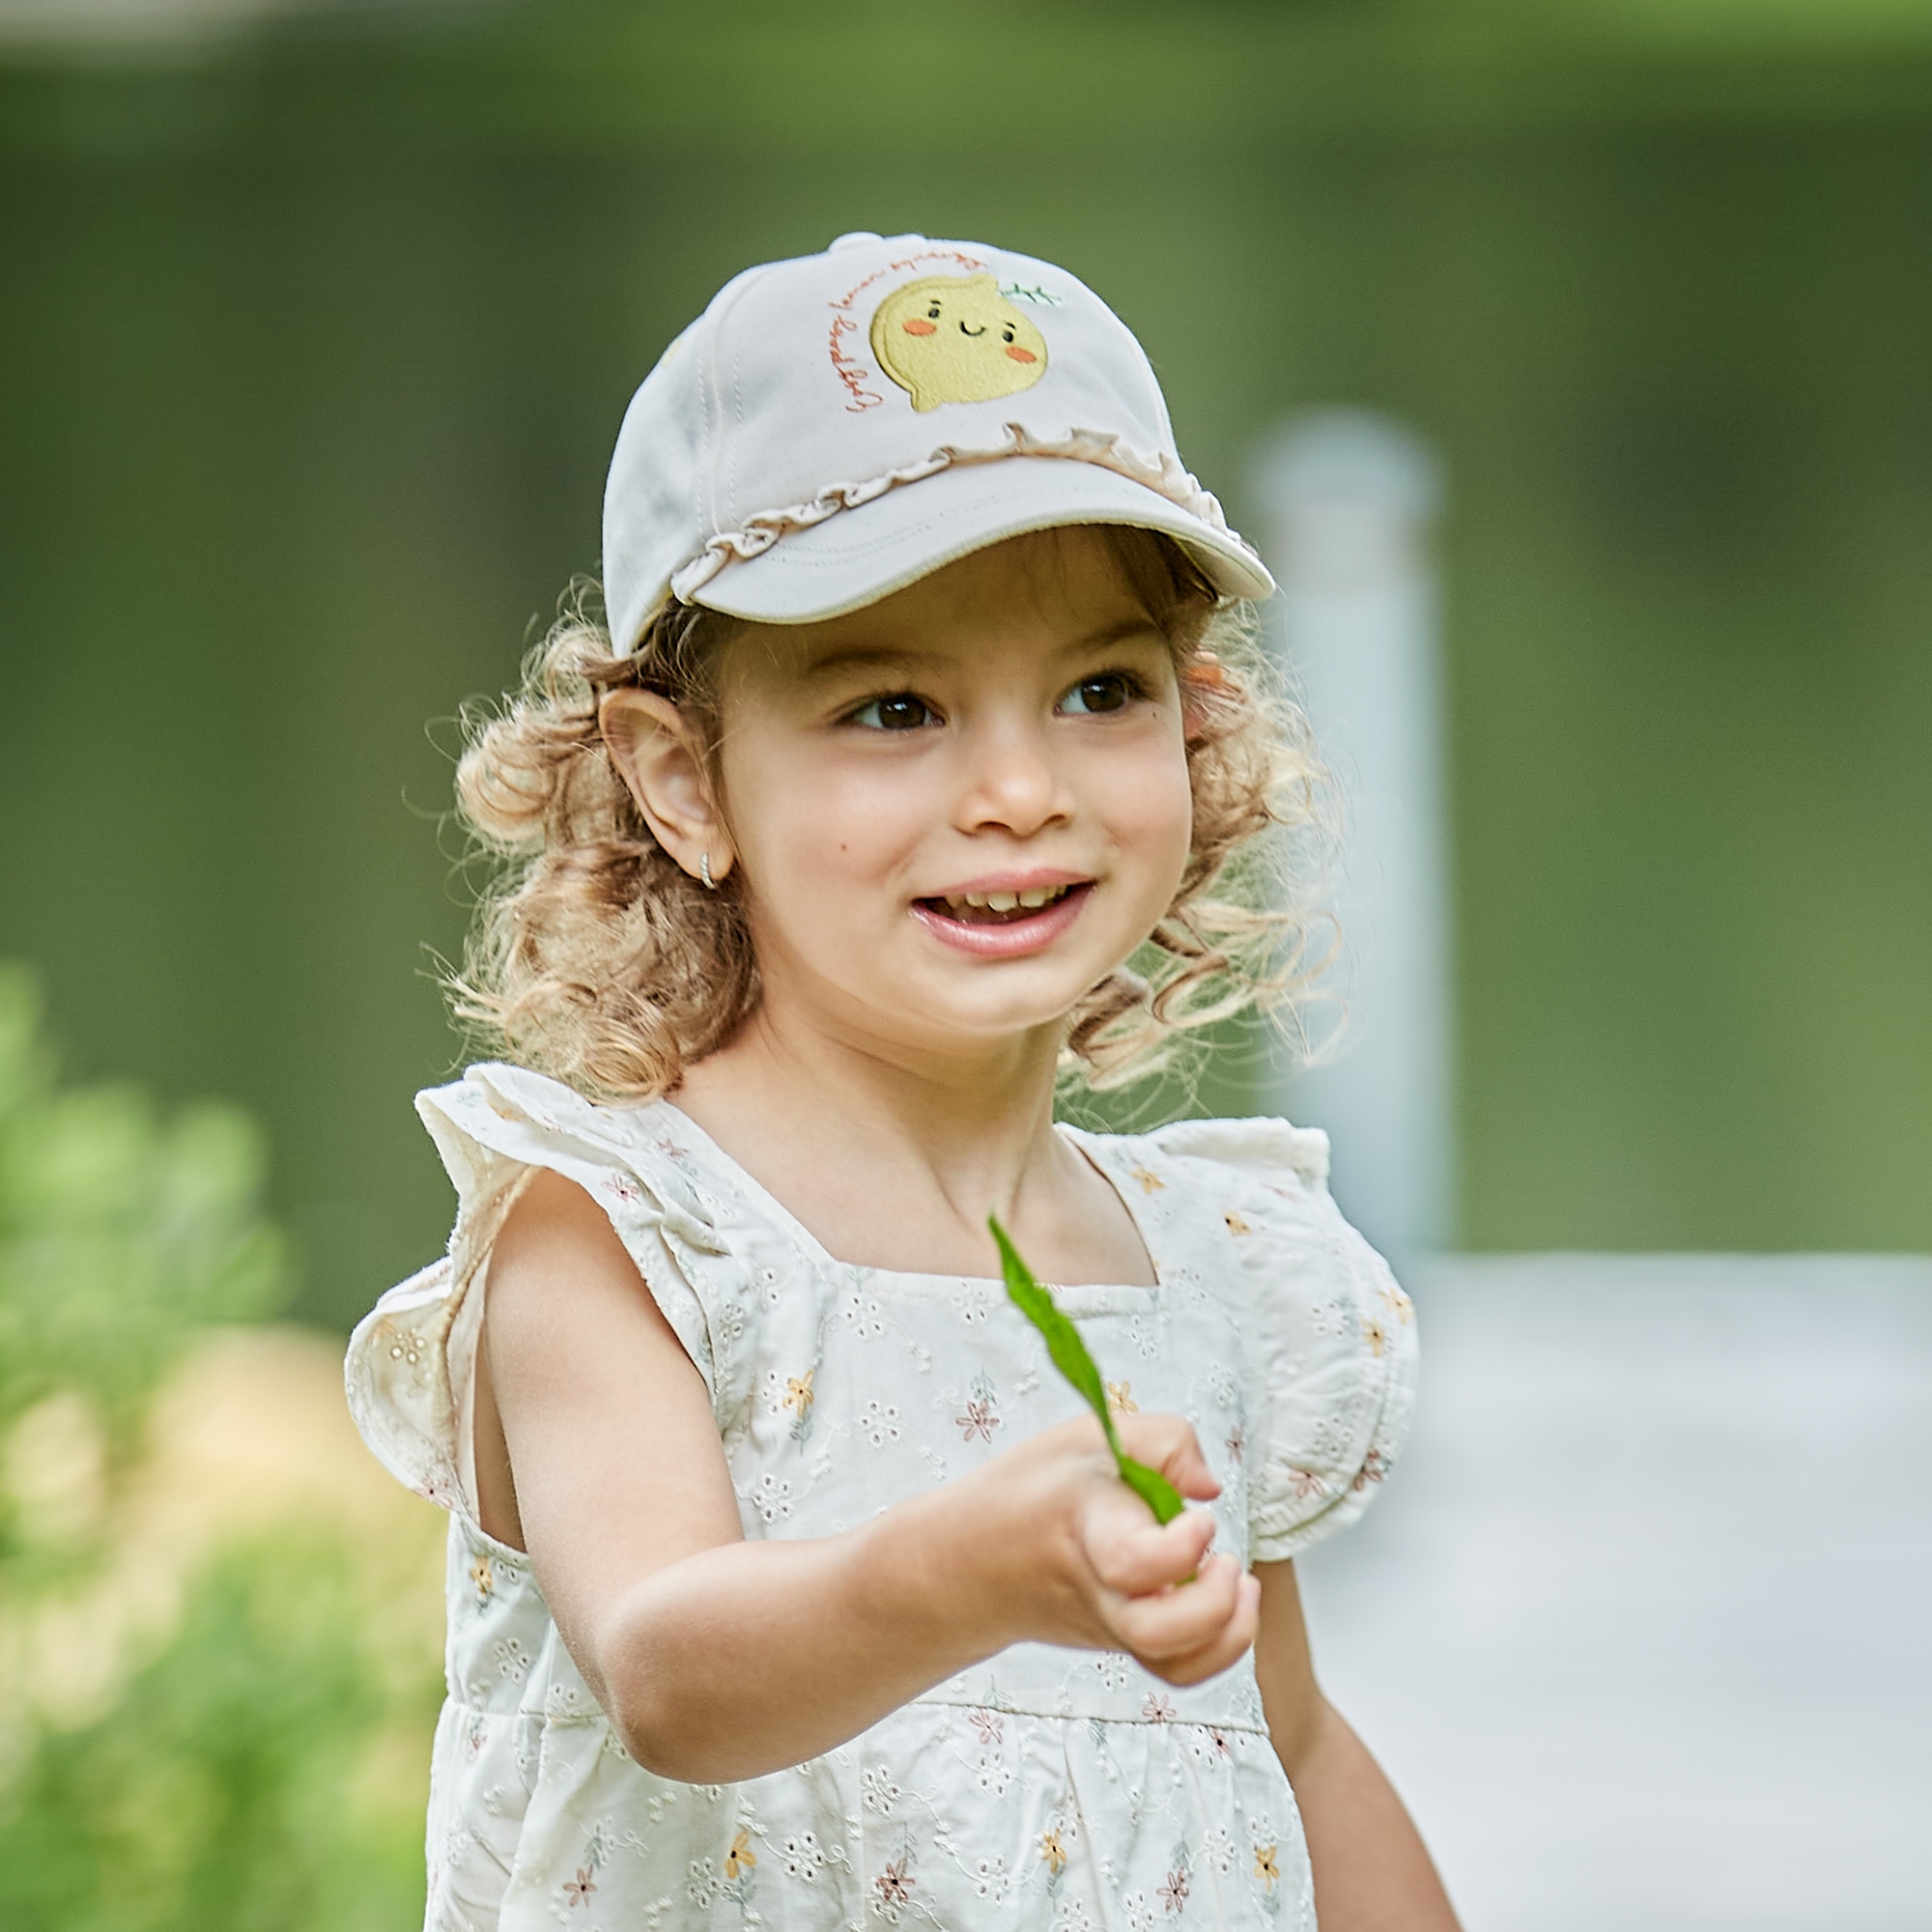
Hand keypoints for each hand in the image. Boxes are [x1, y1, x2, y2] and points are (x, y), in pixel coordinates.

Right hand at [948, 1412, 1261, 1686]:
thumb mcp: (1090, 1436)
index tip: (1199, 1514)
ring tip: (1240, 1583)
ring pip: (1174, 1665)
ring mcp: (1112, 1627)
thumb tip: (1208, 1486)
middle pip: (1157, 1634)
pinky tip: (1230, 1600)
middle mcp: (1100, 1590)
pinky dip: (1219, 1647)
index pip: (1132, 1561)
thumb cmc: (1036, 1491)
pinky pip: (1177, 1669)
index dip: (1180, 1546)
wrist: (975, 1561)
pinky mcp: (1125, 1643)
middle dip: (1213, 1606)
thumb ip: (1163, 1441)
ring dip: (1230, 1633)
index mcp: (1085, 1528)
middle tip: (1225, 1560)